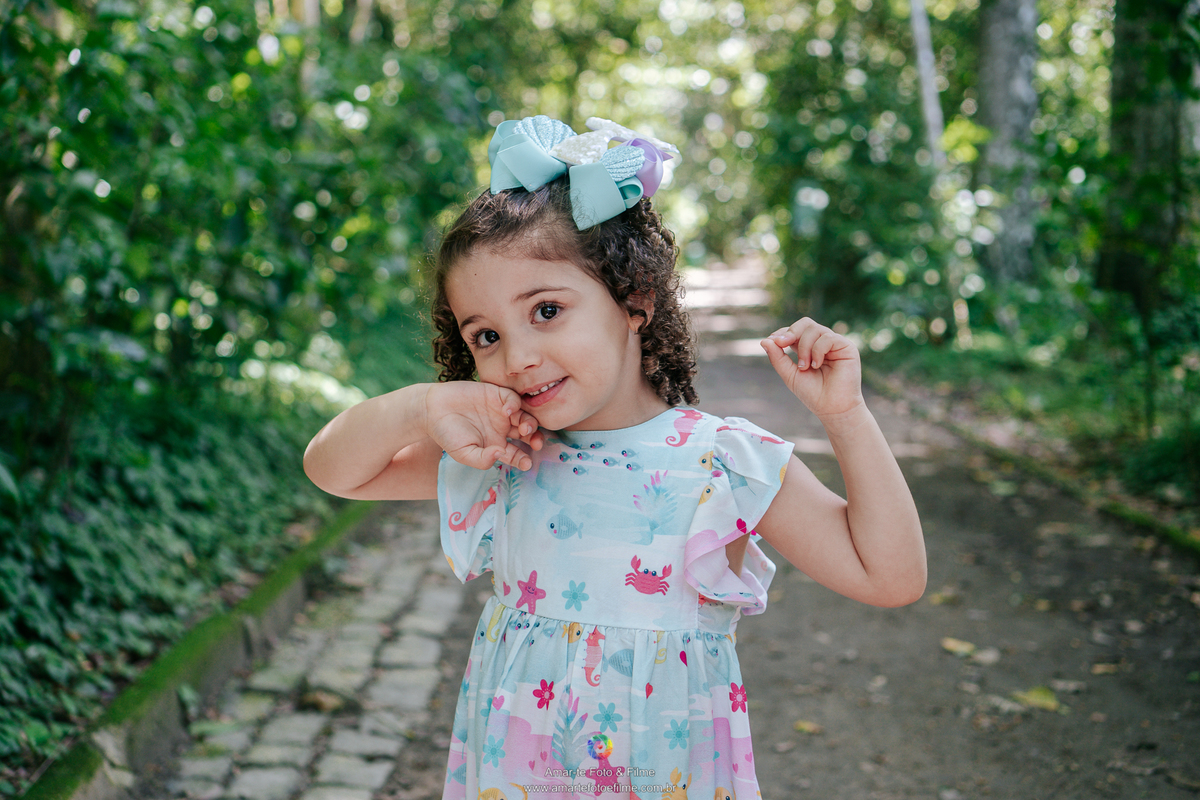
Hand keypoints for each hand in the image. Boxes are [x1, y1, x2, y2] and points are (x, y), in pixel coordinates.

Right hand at [424, 382, 544, 470]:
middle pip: (527, 435)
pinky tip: (507, 412)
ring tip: (524, 429)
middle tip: (536, 444)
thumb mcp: (463, 454)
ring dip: (529, 423)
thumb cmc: (446, 434)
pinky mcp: (496, 395)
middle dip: (535, 439)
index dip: (524, 459)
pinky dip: (514, 405)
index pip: (516, 454)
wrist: (431, 410)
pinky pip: (513, 399)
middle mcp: (502, 428)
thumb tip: (500, 455)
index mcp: (496, 444)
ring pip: (525, 417)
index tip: (527, 463)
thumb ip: (482, 460)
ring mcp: (501, 412)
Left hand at [760, 318, 864, 427]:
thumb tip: (764, 340)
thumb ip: (778, 358)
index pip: (795, 330)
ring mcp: (835, 344)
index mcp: (808, 347)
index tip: (773, 341)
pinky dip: (817, 350)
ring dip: (804, 347)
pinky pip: (828, 338)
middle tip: (782, 343)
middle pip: (806, 323)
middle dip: (792, 332)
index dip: (783, 332)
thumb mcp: (790, 374)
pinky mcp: (847, 347)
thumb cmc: (813, 393)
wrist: (832, 408)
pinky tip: (816, 365)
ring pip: (814, 329)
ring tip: (804, 366)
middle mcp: (822, 342)